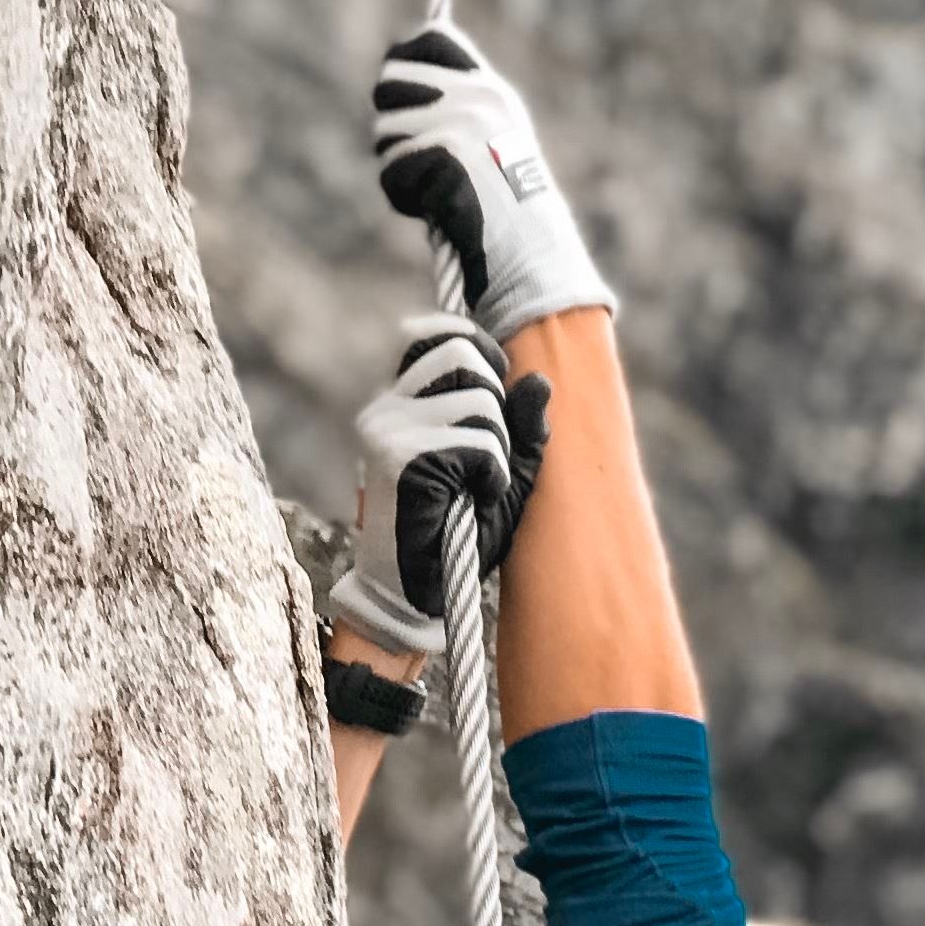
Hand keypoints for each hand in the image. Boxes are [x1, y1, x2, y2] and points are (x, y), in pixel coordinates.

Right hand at [327, 313, 551, 658]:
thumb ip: (520, 428)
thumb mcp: (502, 472)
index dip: (480, 351)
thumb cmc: (457, 534)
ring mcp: (388, 429)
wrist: (415, 593)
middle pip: (464, 353)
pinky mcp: (400, 459)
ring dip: (498, 447)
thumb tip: (538, 381)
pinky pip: (478, 443)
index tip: (494, 397)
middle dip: (496, 402)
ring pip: (479, 400)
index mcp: (399, 399)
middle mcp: (387, 405)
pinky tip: (473, 501)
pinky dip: (492, 474)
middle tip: (488, 453)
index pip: (437, 332)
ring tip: (480, 485)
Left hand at [370, 27, 614, 343]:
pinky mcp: (447, 154)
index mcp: (488, 89)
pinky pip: (392, 171)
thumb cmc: (509, 215)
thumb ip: (457, 111)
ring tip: (433, 194)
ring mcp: (462, 121)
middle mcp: (475, 95)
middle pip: (390, 79)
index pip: (428, 38)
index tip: (403, 100)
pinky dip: (404, 199)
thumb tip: (395, 82)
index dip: (403, 64)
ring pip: (385, 129)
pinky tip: (434, 212)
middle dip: (391, 123)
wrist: (533, 256)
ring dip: (398, 168)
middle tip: (414, 158)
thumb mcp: (494, 147)